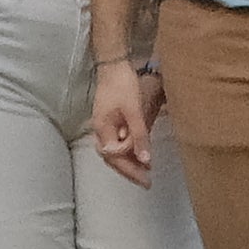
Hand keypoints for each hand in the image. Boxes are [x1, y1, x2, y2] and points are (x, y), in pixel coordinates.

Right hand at [89, 53, 162, 185]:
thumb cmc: (123, 86)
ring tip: (145, 170)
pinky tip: (138, 152)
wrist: (114, 66)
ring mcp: (103, 125)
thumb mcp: (134, 112)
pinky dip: (127, 150)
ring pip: (113, 150)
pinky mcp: (110, 120)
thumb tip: (145, 160)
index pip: (114, 157)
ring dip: (128, 162)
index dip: (130, 169)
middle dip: (129, 170)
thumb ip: (139, 136)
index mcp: (103, 129)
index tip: (148, 178)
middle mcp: (100, 130)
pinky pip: (116, 142)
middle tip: (147, 181)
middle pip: (111, 157)